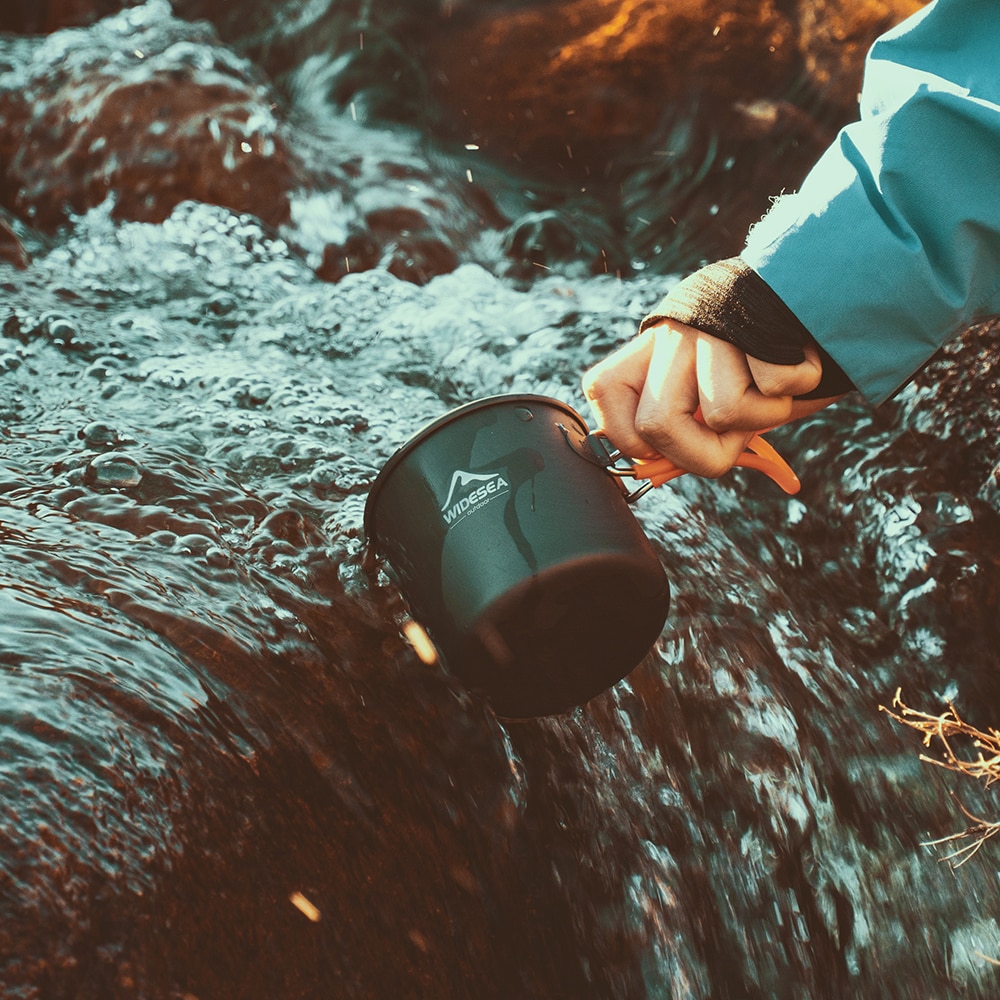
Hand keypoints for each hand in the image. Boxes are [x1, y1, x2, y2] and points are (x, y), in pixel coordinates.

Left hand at [581, 318, 843, 476]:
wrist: (826, 295)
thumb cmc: (766, 365)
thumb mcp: (715, 396)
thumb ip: (683, 430)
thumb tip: (654, 473)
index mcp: (650, 348)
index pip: (601, 389)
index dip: (630, 439)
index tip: (669, 446)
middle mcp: (673, 332)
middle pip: (654, 424)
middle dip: (698, 456)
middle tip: (732, 440)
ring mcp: (714, 325)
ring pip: (722, 412)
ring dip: (761, 417)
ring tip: (773, 389)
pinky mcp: (761, 318)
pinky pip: (774, 386)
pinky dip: (796, 387)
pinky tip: (799, 360)